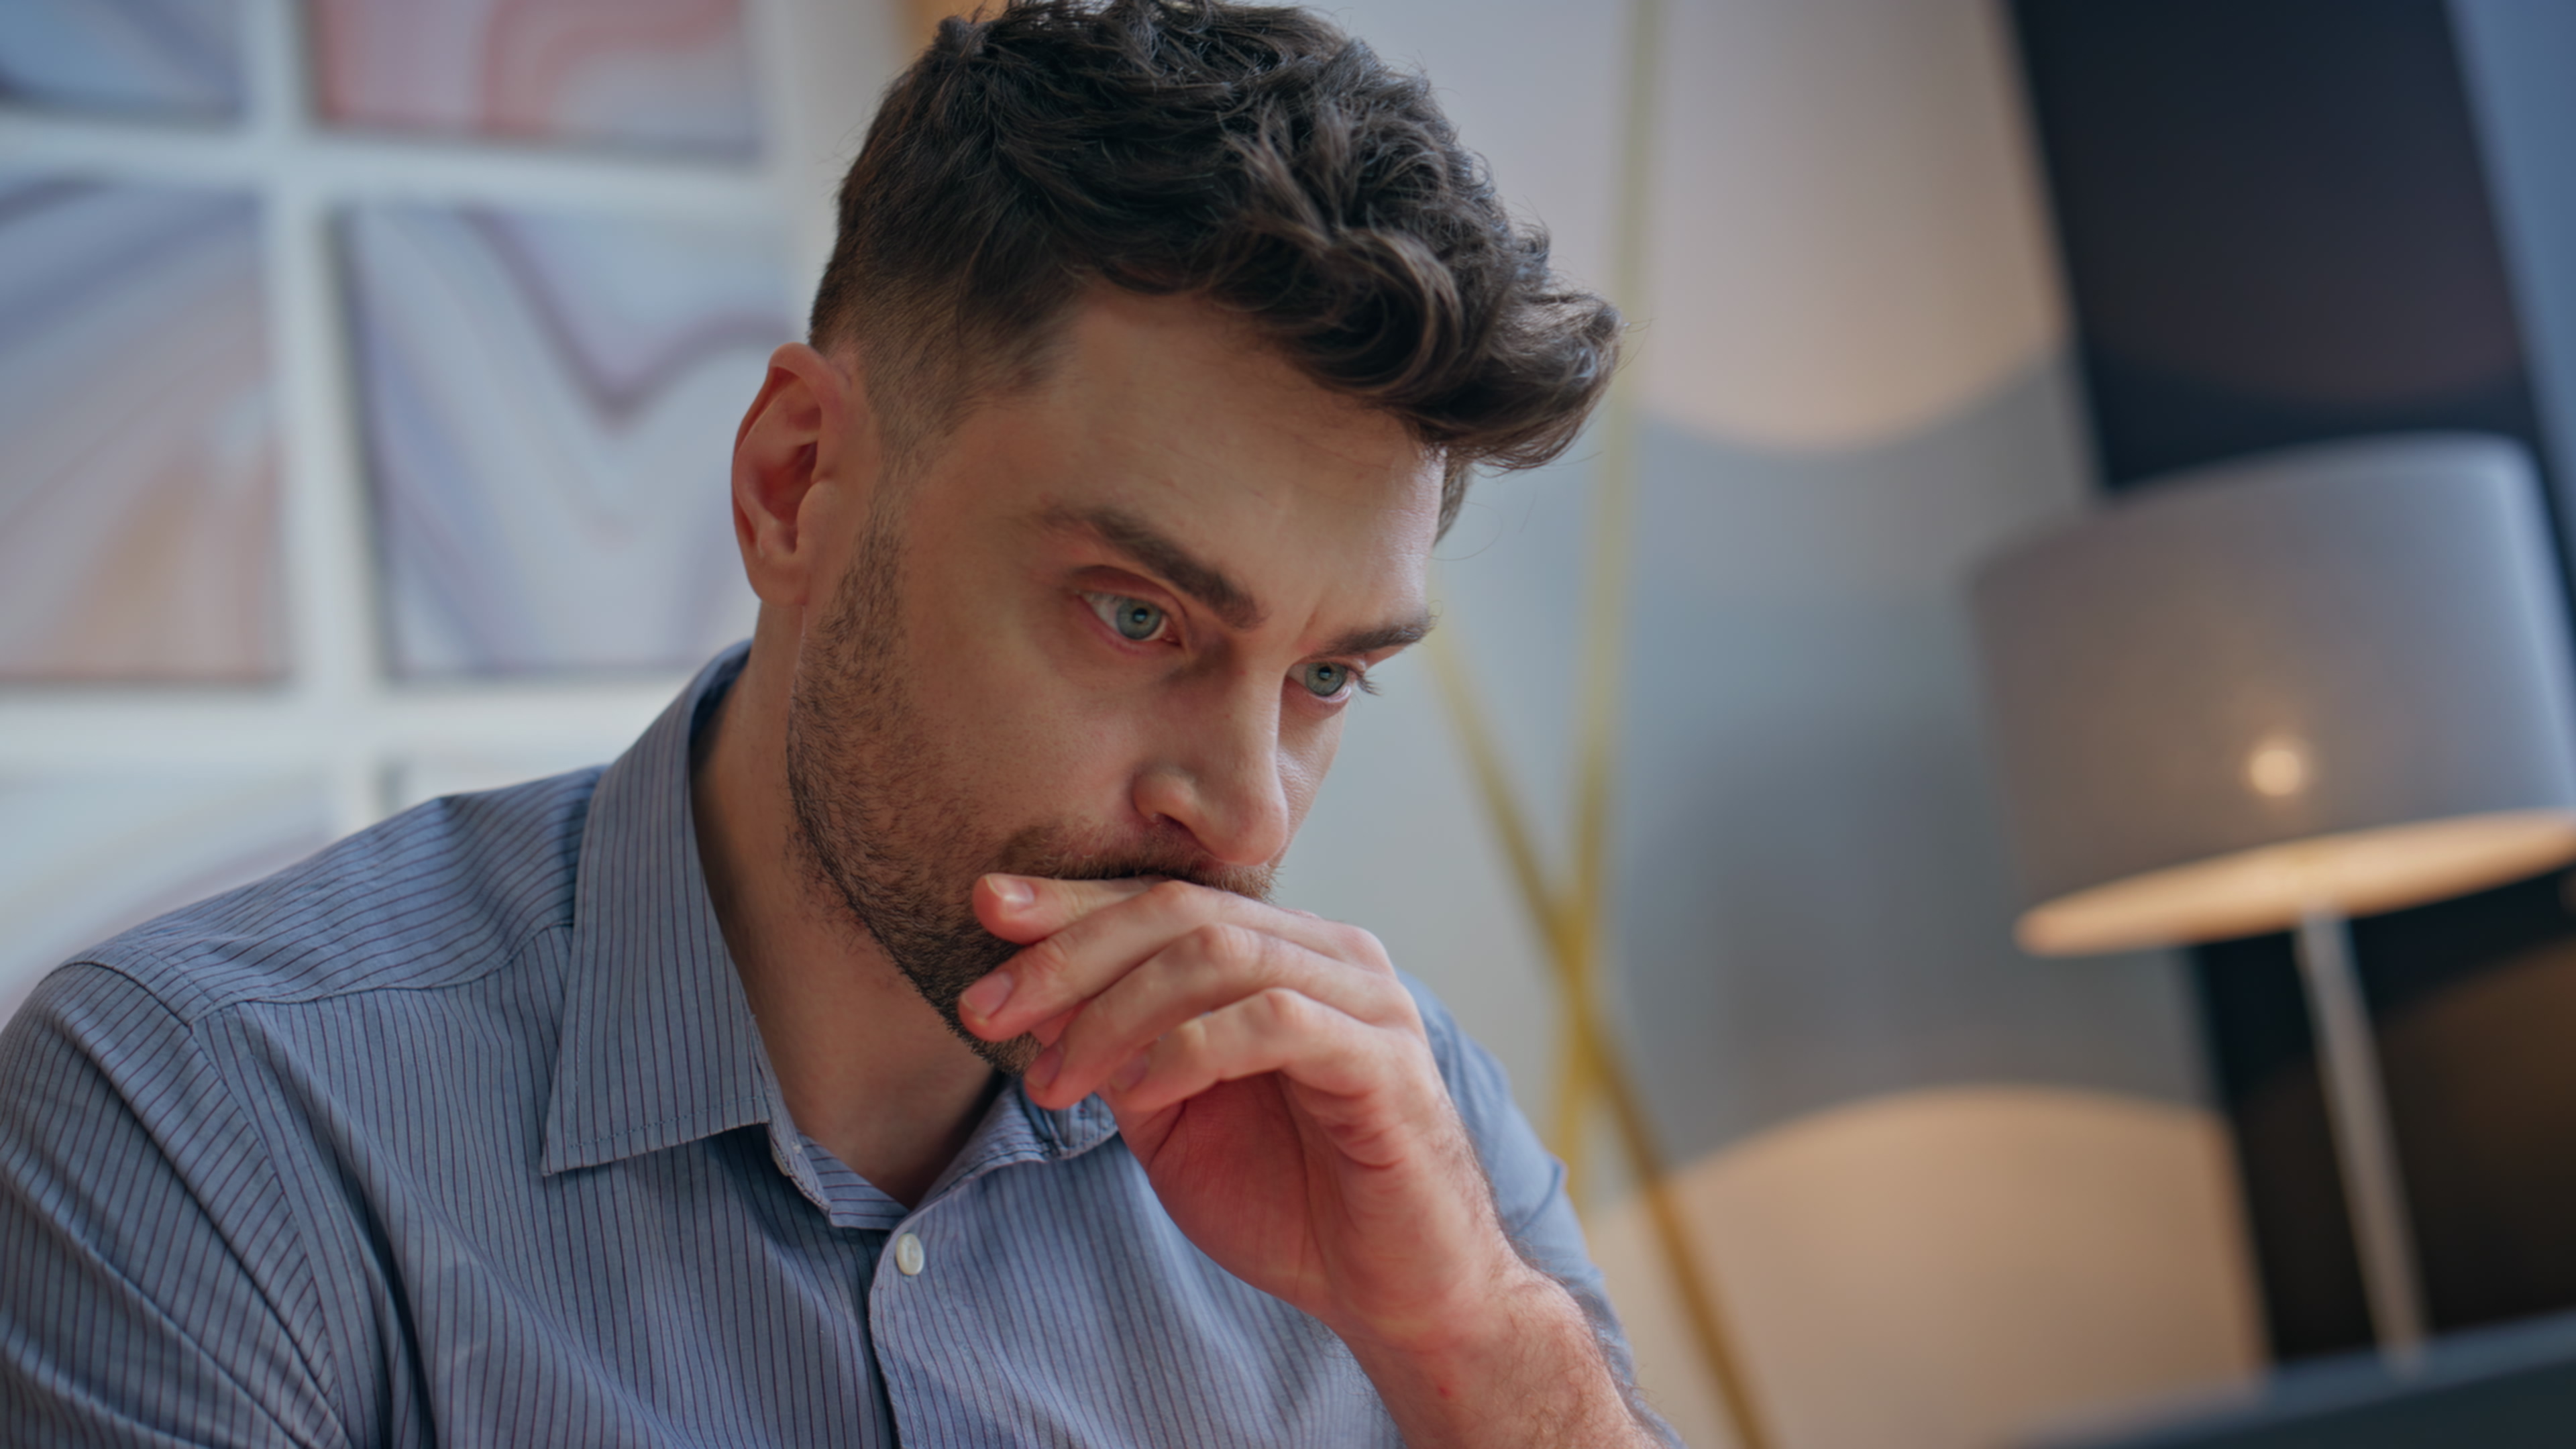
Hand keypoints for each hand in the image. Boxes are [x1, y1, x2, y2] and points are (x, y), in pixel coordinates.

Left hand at [959, 875, 1659, 1445]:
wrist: (1395, 1292)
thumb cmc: (1291, 1201)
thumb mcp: (1173, 1118)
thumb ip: (1119, 1051)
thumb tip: (1031, 997)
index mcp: (1283, 954)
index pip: (1165, 899)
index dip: (1071, 901)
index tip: (983, 908)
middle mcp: (1329, 955)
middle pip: (1180, 911)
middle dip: (1070, 954)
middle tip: (988, 1007)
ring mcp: (1364, 1002)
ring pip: (1219, 953)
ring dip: (1115, 1012)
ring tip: (1057, 1082)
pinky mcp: (1383, 1061)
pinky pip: (1273, 1019)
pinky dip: (1188, 1047)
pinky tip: (1136, 1092)